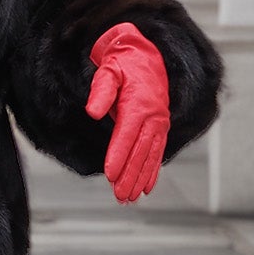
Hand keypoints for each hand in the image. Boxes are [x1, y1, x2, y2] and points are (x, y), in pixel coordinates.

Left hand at [84, 21, 168, 202]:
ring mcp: (159, 123)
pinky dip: (152, 171)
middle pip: (139, 151)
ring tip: (129, 198)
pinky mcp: (161, 128)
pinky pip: (157, 153)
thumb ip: (101, 90)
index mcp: (138, 103)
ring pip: (149, 156)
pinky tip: (146, 188)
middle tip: (119, 195)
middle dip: (129, 175)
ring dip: (139, 179)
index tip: (111, 174)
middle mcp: (153, 116)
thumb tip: (92, 111)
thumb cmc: (123, 64)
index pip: (127, 134)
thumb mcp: (108, 70)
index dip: (119, 155)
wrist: (146, 56)